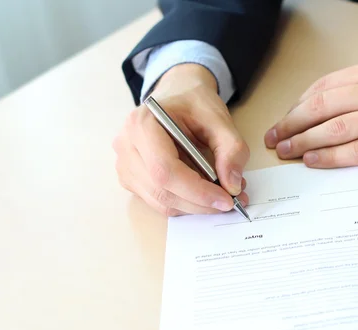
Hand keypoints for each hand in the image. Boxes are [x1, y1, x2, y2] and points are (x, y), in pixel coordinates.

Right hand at [113, 64, 248, 215]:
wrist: (177, 95)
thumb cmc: (193, 104)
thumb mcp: (220, 118)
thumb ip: (231, 149)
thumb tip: (232, 185)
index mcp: (142, 124)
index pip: (165, 170)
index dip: (197, 191)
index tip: (226, 199)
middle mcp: (126, 146)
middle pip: (162, 190)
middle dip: (200, 203)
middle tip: (231, 201)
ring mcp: (125, 165)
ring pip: (161, 202)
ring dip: (195, 206)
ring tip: (222, 195)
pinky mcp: (131, 179)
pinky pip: (159, 202)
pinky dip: (185, 204)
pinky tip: (204, 193)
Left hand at [264, 44, 357, 167]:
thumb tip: (348, 99)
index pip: (324, 87)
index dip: (299, 104)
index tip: (286, 116)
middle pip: (319, 107)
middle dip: (290, 123)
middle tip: (272, 137)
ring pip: (332, 129)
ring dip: (302, 141)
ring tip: (284, 151)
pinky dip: (331, 157)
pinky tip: (314, 161)